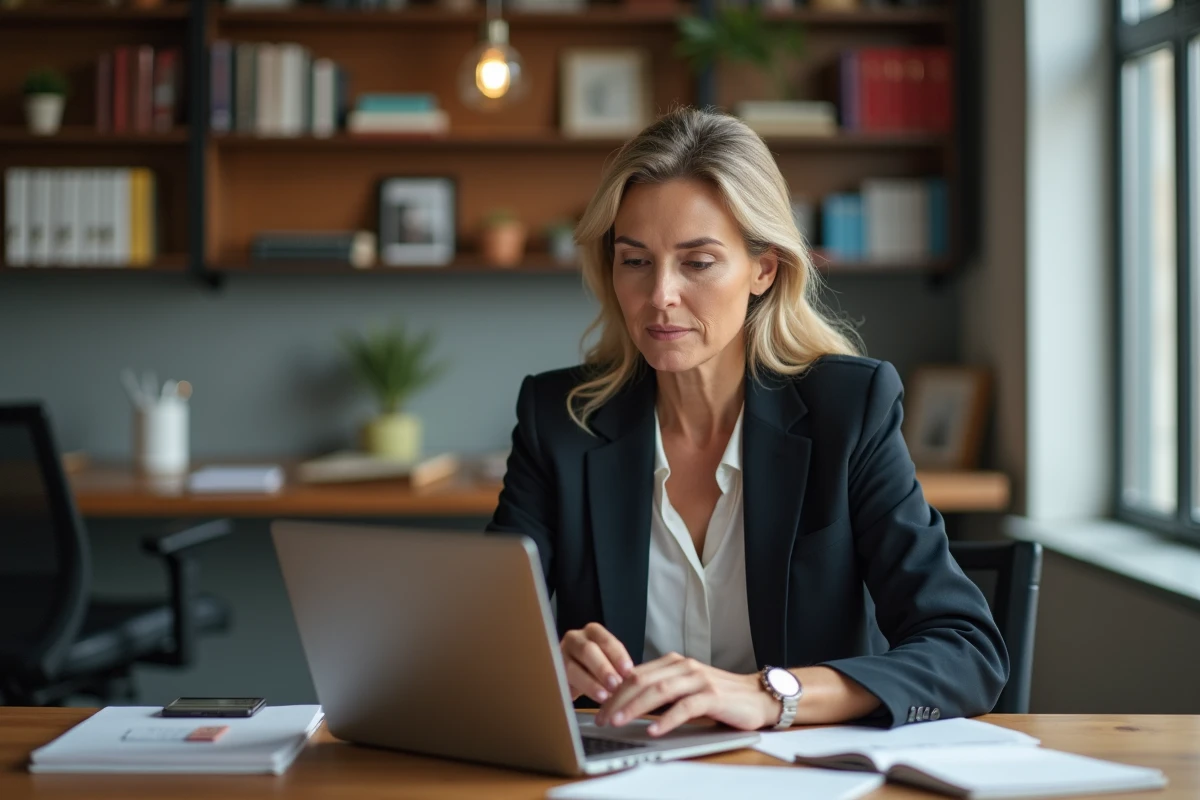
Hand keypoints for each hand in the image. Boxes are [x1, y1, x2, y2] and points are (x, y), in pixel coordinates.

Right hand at [559, 622, 635, 703]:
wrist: (575, 677)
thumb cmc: (597, 668)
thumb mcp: (609, 661)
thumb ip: (618, 666)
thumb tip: (633, 679)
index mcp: (592, 632)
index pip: (605, 640)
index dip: (618, 656)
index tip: (628, 671)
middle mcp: (574, 639)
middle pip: (587, 651)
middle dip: (603, 669)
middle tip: (615, 685)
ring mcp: (560, 654)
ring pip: (572, 668)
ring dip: (590, 683)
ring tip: (603, 696)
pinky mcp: (552, 672)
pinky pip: (562, 681)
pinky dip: (575, 691)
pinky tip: (586, 700)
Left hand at [594, 652, 779, 736]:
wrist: (757, 696)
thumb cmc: (720, 696)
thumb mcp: (686, 688)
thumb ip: (662, 690)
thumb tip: (629, 703)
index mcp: (673, 663)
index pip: (636, 674)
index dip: (614, 692)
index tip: (600, 709)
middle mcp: (684, 667)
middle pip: (642, 681)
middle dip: (618, 700)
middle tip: (603, 718)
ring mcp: (699, 680)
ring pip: (659, 691)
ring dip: (635, 708)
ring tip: (619, 722)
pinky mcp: (713, 696)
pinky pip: (685, 707)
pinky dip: (667, 720)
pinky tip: (654, 730)